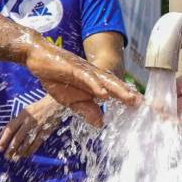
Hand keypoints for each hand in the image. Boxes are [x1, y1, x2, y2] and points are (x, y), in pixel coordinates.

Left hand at [0, 95, 63, 159]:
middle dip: (11, 149)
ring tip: (15, 158)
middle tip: (6, 157)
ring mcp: (38, 127)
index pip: (10, 129)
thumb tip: (4, 133)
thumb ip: (15, 121)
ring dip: (20, 152)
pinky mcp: (46, 132)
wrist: (55, 104)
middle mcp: (29, 122)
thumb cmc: (38, 107)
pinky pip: (37, 143)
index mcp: (22, 115)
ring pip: (27, 142)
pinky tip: (26, 155)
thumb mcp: (25, 111)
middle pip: (18, 138)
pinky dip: (31, 150)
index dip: (4, 139)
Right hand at [25, 38, 140, 120]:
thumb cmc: (55, 77)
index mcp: (94, 83)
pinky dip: (95, 85)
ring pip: (105, 80)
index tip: (142, 109)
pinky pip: (87, 77)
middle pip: (115, 85)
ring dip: (118, 89)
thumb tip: (101, 124)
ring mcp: (85, 70)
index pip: (114, 92)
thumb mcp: (71, 101)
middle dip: (129, 95)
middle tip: (143, 105)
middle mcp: (94, 76)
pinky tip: (103, 93)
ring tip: (130, 99)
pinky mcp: (73, 68)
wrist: (37, 57)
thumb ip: (86, 110)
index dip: (127, 99)